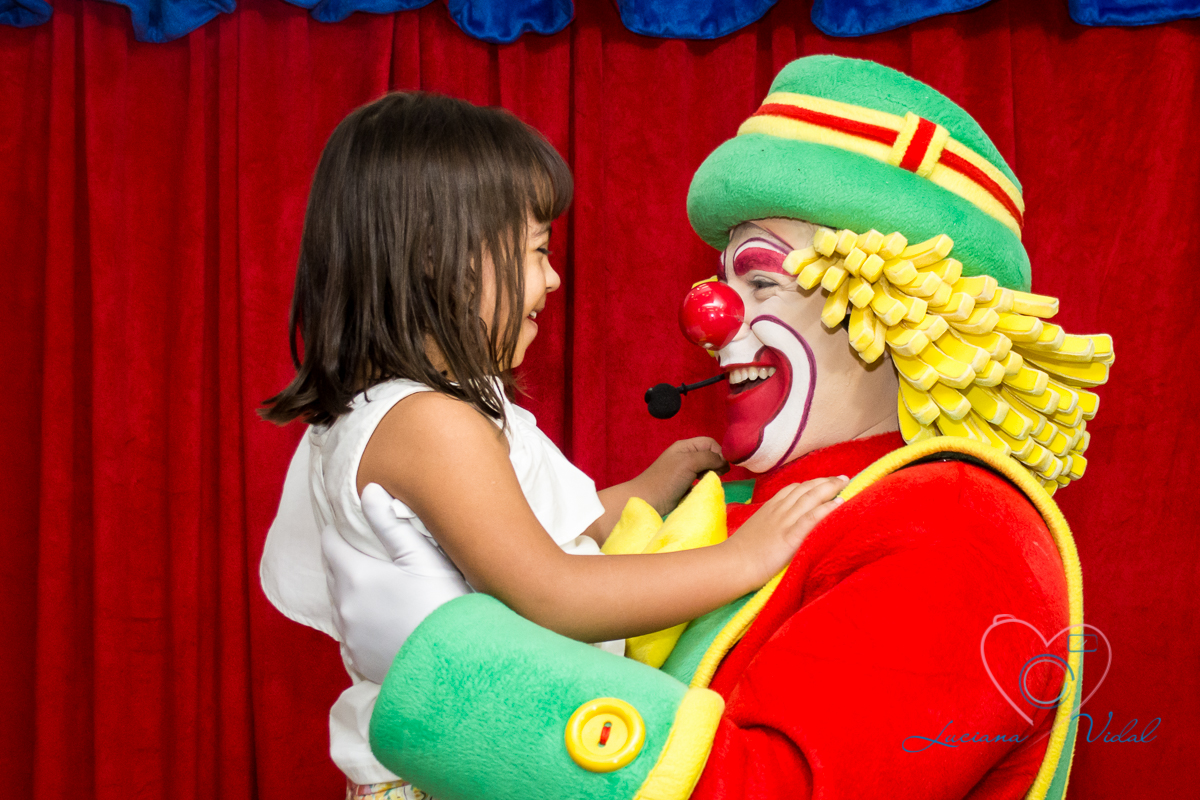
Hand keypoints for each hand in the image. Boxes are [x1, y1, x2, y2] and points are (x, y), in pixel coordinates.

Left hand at [321, 483, 470, 683]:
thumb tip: (368, 490)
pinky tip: (379, 621)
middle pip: (332, 574)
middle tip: (364, 552)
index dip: (339, 531)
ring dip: (349, 593)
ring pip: (339, 606)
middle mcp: (344, 607)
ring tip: (373, 586)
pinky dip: (359, 623)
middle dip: (343, 560)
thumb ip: (389, 522)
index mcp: (355, 575)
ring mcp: (350, 637)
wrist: (455, 663)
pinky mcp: (360, 660)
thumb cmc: (443, 603)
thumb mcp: (420, 555)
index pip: (330, 544)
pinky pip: (350, 634)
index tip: (349, 525)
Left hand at [637, 437, 728, 515]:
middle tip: (715, 475)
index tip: (722, 467)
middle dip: (716, 464)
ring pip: (707, 468)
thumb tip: (724, 462)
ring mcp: (686, 471)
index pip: (710, 443)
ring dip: (711, 474)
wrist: (648, 500)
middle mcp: (687, 456)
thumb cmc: (667, 479)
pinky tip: (703, 488)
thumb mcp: (689, 462)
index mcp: (686, 446)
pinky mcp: (686, 484)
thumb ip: (709, 458)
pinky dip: (705, 483)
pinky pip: (702, 480)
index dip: (719, 453)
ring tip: (709, 481)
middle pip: (710, 455)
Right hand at [727, 476, 848, 586]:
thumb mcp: (755, 529)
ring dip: (830, 488)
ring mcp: (785, 522)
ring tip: (845, 483)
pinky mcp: (790, 537)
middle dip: (825, 481)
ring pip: (810, 498)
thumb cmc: (741, 552)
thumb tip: (779, 525)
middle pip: (805, 489)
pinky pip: (811, 518)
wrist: (732, 564)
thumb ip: (768, 523)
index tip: (824, 481)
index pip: (793, 489)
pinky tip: (839, 502)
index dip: (811, 483)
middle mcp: (779, 510)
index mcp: (769, 508)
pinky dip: (826, 508)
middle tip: (842, 478)